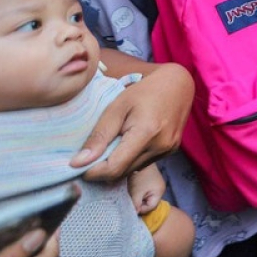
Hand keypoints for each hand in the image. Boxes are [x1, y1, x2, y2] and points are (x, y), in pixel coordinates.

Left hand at [71, 63, 193, 181]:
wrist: (178, 84)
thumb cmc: (144, 91)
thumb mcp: (117, 107)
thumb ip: (99, 135)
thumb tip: (78, 162)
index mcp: (146, 132)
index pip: (114, 168)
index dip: (93, 171)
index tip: (78, 165)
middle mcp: (161, 145)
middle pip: (122, 172)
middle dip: (102, 168)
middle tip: (92, 153)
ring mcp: (168, 150)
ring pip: (132, 170)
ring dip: (117, 164)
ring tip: (112, 144)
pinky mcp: (171, 151)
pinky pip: (143, 163)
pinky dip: (131, 159)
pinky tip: (129, 142)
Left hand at [128, 165, 165, 214]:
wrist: (136, 158)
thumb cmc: (138, 176)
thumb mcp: (136, 193)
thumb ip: (135, 205)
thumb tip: (132, 215)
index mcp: (160, 192)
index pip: (150, 207)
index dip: (140, 209)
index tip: (130, 206)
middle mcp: (160, 188)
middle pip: (149, 202)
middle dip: (139, 203)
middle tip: (129, 201)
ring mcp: (156, 183)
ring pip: (146, 196)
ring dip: (138, 197)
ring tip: (130, 194)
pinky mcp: (150, 179)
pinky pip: (145, 190)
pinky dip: (138, 191)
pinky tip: (132, 188)